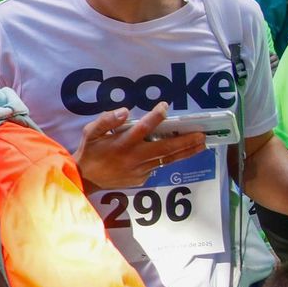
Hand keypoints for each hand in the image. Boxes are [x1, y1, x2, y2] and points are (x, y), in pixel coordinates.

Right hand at [73, 103, 205, 190]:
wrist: (86, 179)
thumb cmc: (90, 152)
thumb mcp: (91, 132)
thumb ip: (107, 120)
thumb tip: (125, 111)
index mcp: (122, 143)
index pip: (144, 128)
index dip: (156, 117)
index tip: (165, 107)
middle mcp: (134, 157)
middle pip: (165, 149)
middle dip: (185, 141)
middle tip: (202, 134)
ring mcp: (140, 170)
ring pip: (167, 159)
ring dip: (186, 152)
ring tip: (201, 145)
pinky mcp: (141, 178)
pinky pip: (157, 166)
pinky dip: (168, 159)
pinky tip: (180, 152)